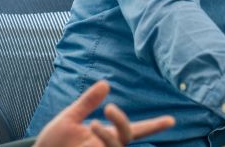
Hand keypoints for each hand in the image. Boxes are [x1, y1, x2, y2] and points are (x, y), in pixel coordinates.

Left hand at [34, 80, 174, 146]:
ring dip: (109, 134)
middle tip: (109, 109)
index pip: (133, 130)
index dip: (153, 126)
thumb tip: (106, 83)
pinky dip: (105, 140)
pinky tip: (92, 131)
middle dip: (123, 121)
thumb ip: (87, 103)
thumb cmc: (53, 144)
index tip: (172, 120)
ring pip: (118, 146)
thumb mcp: (68, 119)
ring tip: (94, 124)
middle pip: (127, 134)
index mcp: (104, 135)